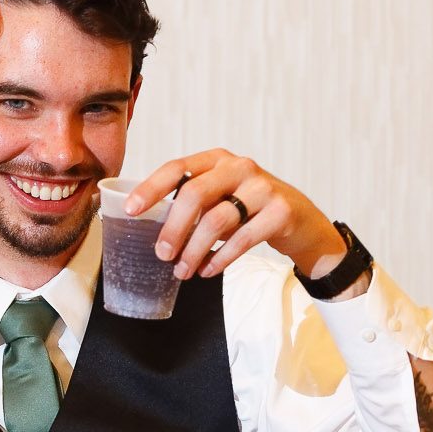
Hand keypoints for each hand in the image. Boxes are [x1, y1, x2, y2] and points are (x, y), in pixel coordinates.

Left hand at [125, 149, 348, 282]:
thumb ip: (188, 204)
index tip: (130, 210)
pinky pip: (242, 238)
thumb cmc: (248, 209)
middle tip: (161, 254)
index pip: (177, 168)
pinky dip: (220, 258)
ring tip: (182, 271)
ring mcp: (262, 187)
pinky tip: (207, 270)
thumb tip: (143, 226)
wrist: (302, 221)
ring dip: (194, 250)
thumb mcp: (218, 198)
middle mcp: (239, 167)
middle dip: (173, 228)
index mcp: (216, 160)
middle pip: (194, 194)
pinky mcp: (280, 211)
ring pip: (216, 220)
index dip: (151, 188)